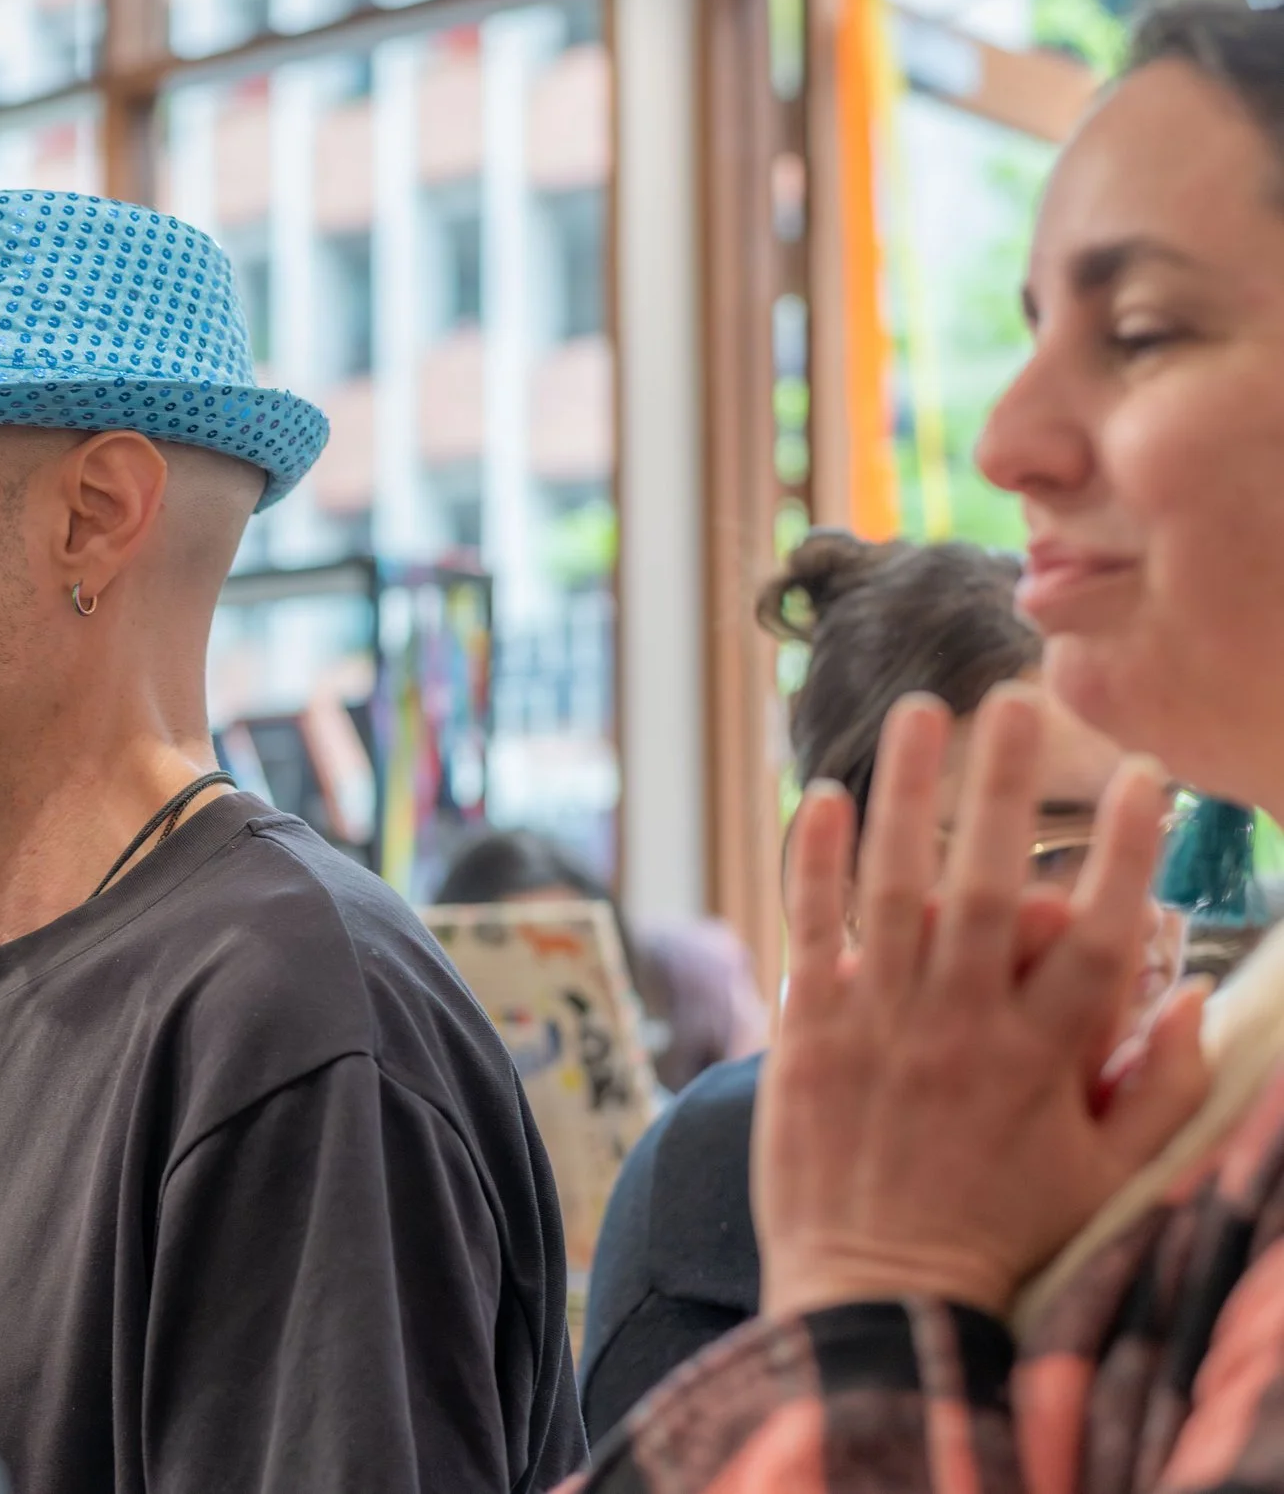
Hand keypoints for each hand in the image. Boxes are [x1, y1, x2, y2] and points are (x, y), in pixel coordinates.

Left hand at [756, 686, 1210, 1320]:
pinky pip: (810, 931)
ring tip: (922, 713)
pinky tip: (826, 796)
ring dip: (909, 794)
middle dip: (1004, 788)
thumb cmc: (1002, 1238)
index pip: (1099, 937)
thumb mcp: (1109, 1180)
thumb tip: (1197, 1003)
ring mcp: (878, 1027)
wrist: (877, 1306)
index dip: (1125, 854)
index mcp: (1045, 1062)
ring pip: (894, 889)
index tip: (1145, 776)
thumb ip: (1158, 1089)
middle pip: (987, 887)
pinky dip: (816, 863)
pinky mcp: (808, 1036)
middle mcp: (961, 1030)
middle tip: (1016, 699)